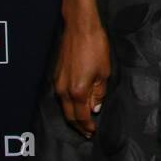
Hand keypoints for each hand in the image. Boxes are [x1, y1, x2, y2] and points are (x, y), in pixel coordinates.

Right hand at [53, 21, 109, 138]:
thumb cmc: (95, 47)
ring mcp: (58, 82)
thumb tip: (95, 107)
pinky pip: (62, 96)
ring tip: (83, 121)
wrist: (80, 28)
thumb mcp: (104, 71)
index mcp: (77, 91)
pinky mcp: (56, 75)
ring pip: (64, 106)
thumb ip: (99, 92)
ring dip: (73, 115)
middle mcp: (64, 90)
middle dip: (78, 125)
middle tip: (87, 132)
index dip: (87, 126)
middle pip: (69, 115)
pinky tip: (76, 104)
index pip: (81, 116)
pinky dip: (69, 104)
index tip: (92, 132)